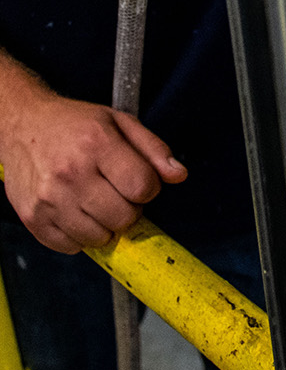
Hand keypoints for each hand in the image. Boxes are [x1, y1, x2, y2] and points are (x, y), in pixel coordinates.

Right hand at [0, 67, 186, 253]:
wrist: (23, 124)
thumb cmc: (73, 123)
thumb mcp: (119, 121)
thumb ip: (153, 149)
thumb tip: (179, 175)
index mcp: (96, 143)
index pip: (142, 186)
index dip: (148, 187)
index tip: (138, 180)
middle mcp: (71, 173)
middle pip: (124, 217)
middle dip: (129, 208)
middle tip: (116, 191)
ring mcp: (49, 199)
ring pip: (100, 238)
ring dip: (105, 224)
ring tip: (96, 200)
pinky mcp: (34, 219)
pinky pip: (72, 248)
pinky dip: (80, 235)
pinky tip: (76, 210)